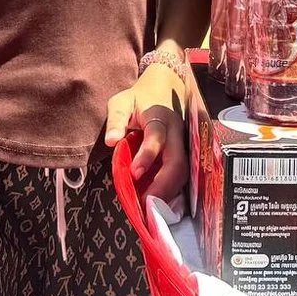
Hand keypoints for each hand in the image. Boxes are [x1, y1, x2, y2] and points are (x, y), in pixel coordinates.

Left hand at [106, 61, 189, 201]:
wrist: (165, 87)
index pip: (156, 138)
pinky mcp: (185, 154)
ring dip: (169, 192)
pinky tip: (160, 204)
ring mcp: (184, 144)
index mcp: (159, 117)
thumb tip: (111, 141)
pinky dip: (173, 191)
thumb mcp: (122, 101)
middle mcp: (176, 133)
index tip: (134, 173)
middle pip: (178, 162)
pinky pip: (183, 175)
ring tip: (151, 209)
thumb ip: (116, 120)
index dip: (147, 156)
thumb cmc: (139, 98)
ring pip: (184, 172)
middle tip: (146, 204)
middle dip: (163, 185)